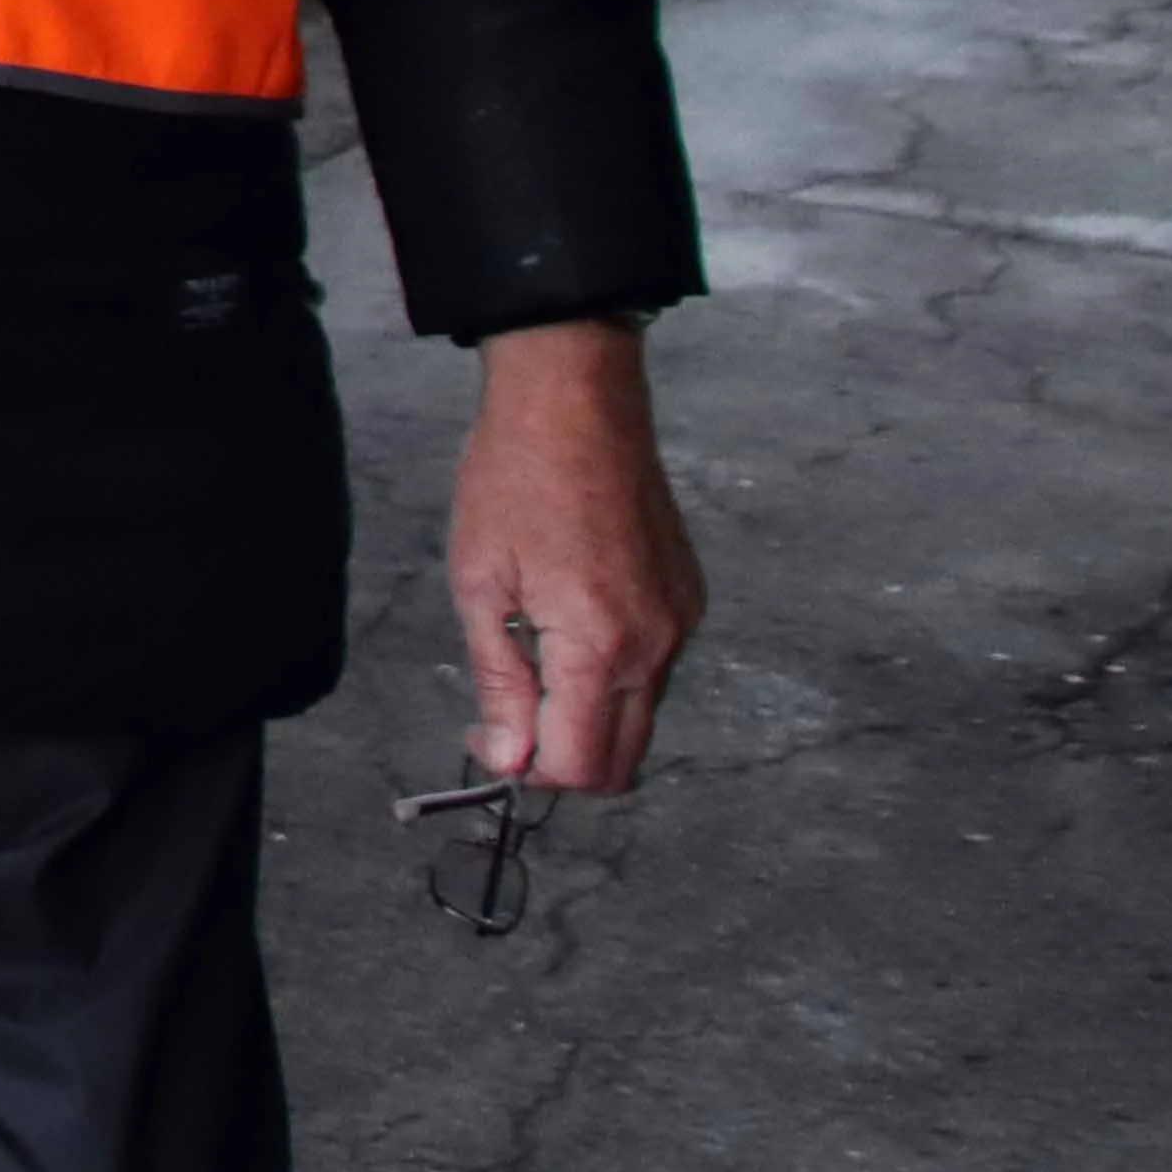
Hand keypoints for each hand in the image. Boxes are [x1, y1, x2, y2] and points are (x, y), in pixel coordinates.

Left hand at [445, 316, 701, 792]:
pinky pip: (655, 669)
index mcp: (600, 644)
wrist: (576, 402)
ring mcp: (682, 622)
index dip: (528, 769)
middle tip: (505, 720)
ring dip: (587, 715)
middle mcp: (658, 644)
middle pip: (623, 759)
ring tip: (531, 658)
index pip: (581, 763)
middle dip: (563, 759)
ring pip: (639, 715)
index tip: (487, 739)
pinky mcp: (690, 599)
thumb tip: (510, 758)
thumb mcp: (481, 582)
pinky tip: (567, 624)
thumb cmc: (514, 480)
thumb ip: (501, 681)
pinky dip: (612, 674)